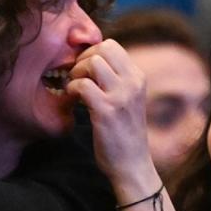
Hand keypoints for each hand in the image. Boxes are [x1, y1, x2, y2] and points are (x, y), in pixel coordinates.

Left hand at [67, 39, 158, 194]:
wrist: (132, 165)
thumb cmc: (123, 134)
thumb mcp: (127, 100)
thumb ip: (115, 80)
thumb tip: (91, 60)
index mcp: (138, 78)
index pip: (112, 45)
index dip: (92, 53)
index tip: (84, 71)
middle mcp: (133, 83)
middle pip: (102, 48)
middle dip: (83, 60)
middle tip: (77, 79)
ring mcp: (121, 96)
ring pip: (92, 62)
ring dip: (77, 73)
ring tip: (75, 89)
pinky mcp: (107, 111)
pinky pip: (82, 85)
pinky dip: (72, 89)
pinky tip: (73, 100)